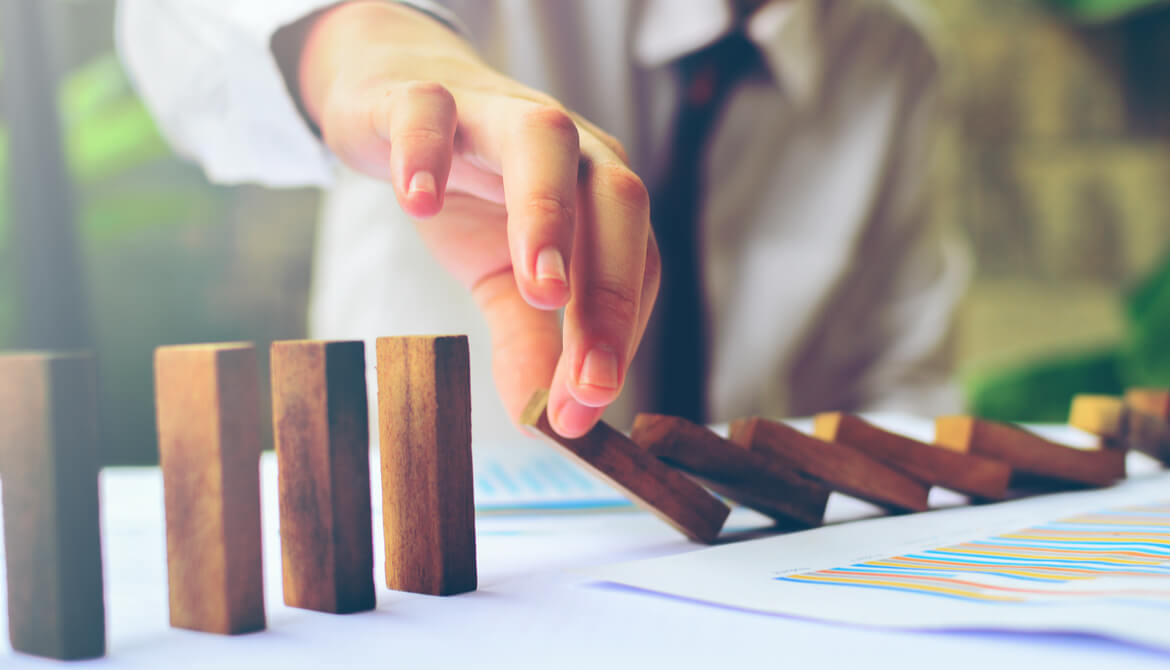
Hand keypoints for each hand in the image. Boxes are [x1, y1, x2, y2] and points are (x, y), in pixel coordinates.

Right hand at [293, 1, 659, 436]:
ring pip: (541, 142)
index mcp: (600, 195)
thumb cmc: (473, 192)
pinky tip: (419, 201)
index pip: (633, 268)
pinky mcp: (422, 97)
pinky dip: (426, 152)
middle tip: (591, 378)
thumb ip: (530, 345)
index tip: (584, 412)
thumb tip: (546, 423)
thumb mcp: (501, 279)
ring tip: (541, 290)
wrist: (397, 104)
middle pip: (615, 201)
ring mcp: (498, 114)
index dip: (616, 341)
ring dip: (548, 215)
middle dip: (612, 291)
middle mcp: (568, 147)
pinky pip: (429, 112)